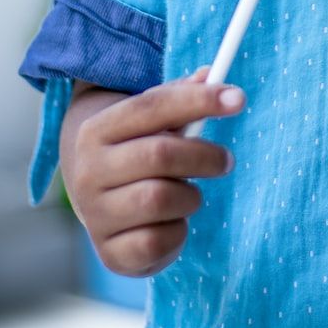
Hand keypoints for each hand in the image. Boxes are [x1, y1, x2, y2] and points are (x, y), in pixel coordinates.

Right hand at [62, 67, 245, 277]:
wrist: (101, 205)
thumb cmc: (137, 152)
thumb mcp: (153, 122)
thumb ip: (181, 96)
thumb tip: (211, 74)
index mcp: (96, 130)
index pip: (151, 107)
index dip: (198, 100)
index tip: (239, 99)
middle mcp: (88, 172)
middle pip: (159, 155)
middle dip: (204, 155)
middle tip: (226, 160)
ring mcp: (95, 215)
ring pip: (159, 199)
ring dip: (190, 196)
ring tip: (191, 194)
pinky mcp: (110, 253)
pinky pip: (157, 242)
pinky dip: (178, 232)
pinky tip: (174, 222)